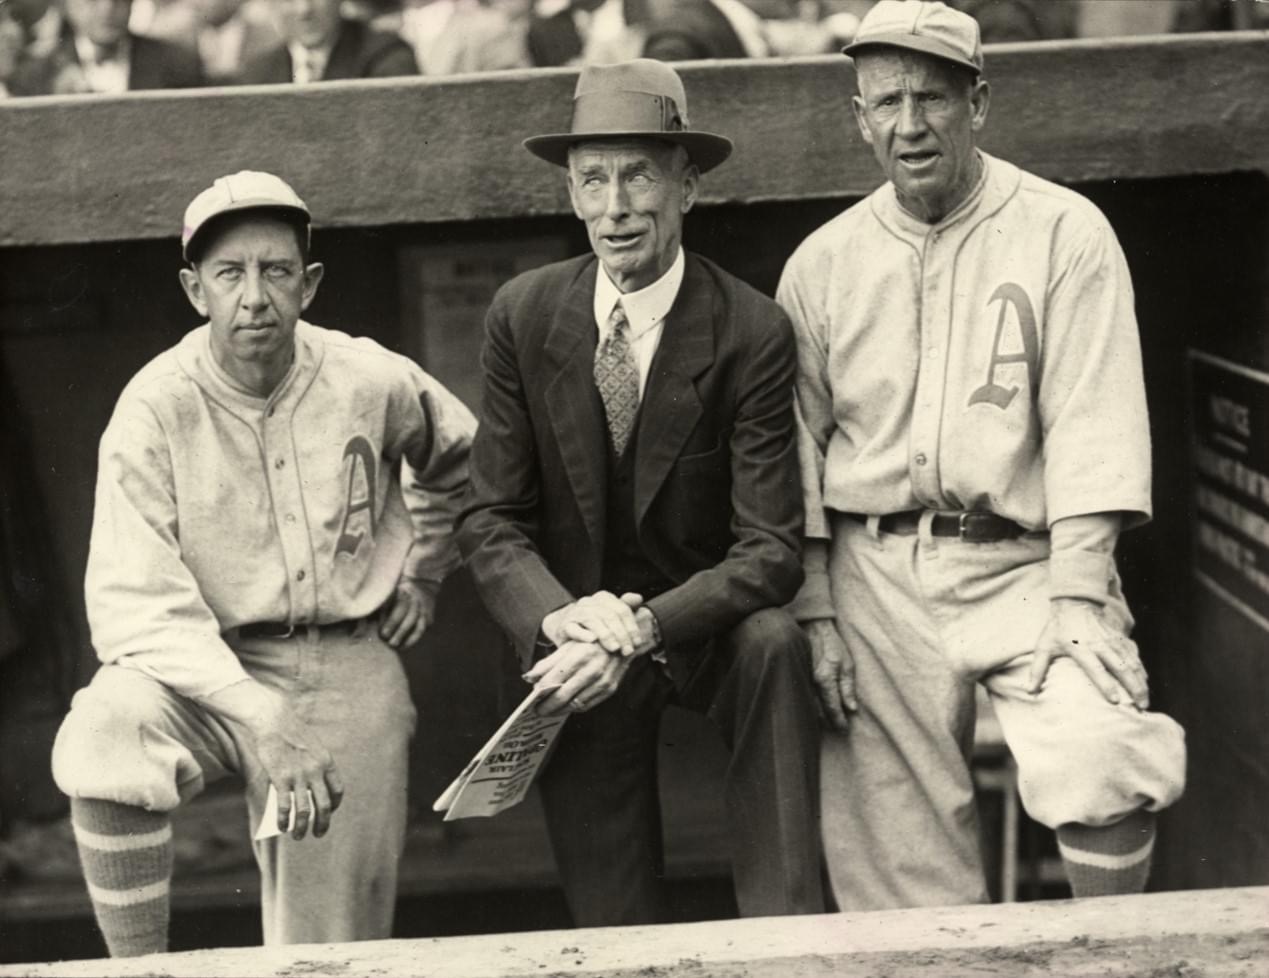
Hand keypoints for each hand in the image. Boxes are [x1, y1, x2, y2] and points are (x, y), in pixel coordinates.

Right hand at [205, 680, 343, 839]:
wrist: (274, 720)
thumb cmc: (290, 734)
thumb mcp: (310, 748)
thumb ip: (311, 769)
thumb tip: (304, 794)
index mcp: (327, 762)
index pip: (337, 790)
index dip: (334, 805)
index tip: (328, 812)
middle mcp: (316, 771)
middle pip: (324, 805)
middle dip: (322, 824)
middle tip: (318, 834)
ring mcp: (299, 776)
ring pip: (304, 811)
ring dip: (302, 828)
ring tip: (298, 836)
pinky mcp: (281, 778)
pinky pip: (285, 806)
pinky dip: (285, 821)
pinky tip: (282, 827)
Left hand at [378, 578, 437, 648]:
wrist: (420, 586)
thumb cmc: (397, 593)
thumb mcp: (389, 595)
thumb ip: (383, 608)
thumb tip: (377, 626)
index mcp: (406, 592)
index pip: (401, 607)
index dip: (393, 621)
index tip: (384, 634)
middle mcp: (418, 601)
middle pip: (411, 618)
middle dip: (400, 632)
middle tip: (391, 644)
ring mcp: (425, 611)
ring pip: (420, 627)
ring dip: (410, 640)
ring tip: (399, 648)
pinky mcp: (429, 619)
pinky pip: (423, 631)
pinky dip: (414, 639)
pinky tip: (405, 646)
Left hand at [524, 640, 630, 716]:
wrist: (622, 642)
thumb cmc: (590, 643)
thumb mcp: (568, 646)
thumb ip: (547, 663)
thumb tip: (528, 677)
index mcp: (579, 656)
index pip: (553, 680)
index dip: (540, 691)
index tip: (532, 697)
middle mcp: (592, 669)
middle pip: (562, 695)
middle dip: (547, 706)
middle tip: (538, 710)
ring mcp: (602, 681)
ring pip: (575, 704)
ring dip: (559, 710)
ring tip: (549, 710)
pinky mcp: (609, 689)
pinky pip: (587, 705)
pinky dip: (574, 708)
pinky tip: (566, 706)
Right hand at [541, 591, 642, 655]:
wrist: (566, 629)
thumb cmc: (595, 624)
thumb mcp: (612, 616)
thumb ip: (627, 607)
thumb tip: (638, 598)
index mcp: (603, 598)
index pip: (622, 609)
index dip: (631, 627)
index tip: (637, 642)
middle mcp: (589, 602)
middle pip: (609, 615)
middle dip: (621, 634)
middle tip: (627, 650)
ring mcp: (575, 612)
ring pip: (593, 620)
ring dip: (606, 635)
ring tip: (614, 648)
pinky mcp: (564, 626)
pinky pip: (574, 629)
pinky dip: (583, 634)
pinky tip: (592, 641)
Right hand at [805, 618, 856, 731]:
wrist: (812, 627)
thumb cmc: (832, 644)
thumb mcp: (847, 663)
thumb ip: (848, 687)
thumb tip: (851, 709)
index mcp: (825, 680)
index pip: (832, 709)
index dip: (838, 721)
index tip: (844, 729)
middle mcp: (810, 683)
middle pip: (818, 712)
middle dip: (828, 721)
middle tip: (837, 726)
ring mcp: (801, 680)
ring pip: (808, 706)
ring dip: (818, 715)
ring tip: (828, 720)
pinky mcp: (796, 676)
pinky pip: (802, 696)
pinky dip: (810, 704)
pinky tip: (815, 706)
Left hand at [1029, 598, 1148, 708]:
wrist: (1075, 603)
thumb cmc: (1058, 628)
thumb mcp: (1044, 646)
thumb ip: (1037, 669)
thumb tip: (1029, 691)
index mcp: (1081, 648)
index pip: (1096, 669)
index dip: (1106, 685)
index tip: (1116, 701)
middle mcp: (1100, 645)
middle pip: (1121, 668)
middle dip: (1133, 688)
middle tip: (1140, 707)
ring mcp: (1112, 641)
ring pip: (1131, 663)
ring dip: (1140, 682)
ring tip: (1145, 701)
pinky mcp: (1120, 639)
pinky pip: (1134, 656)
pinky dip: (1141, 669)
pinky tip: (1145, 682)